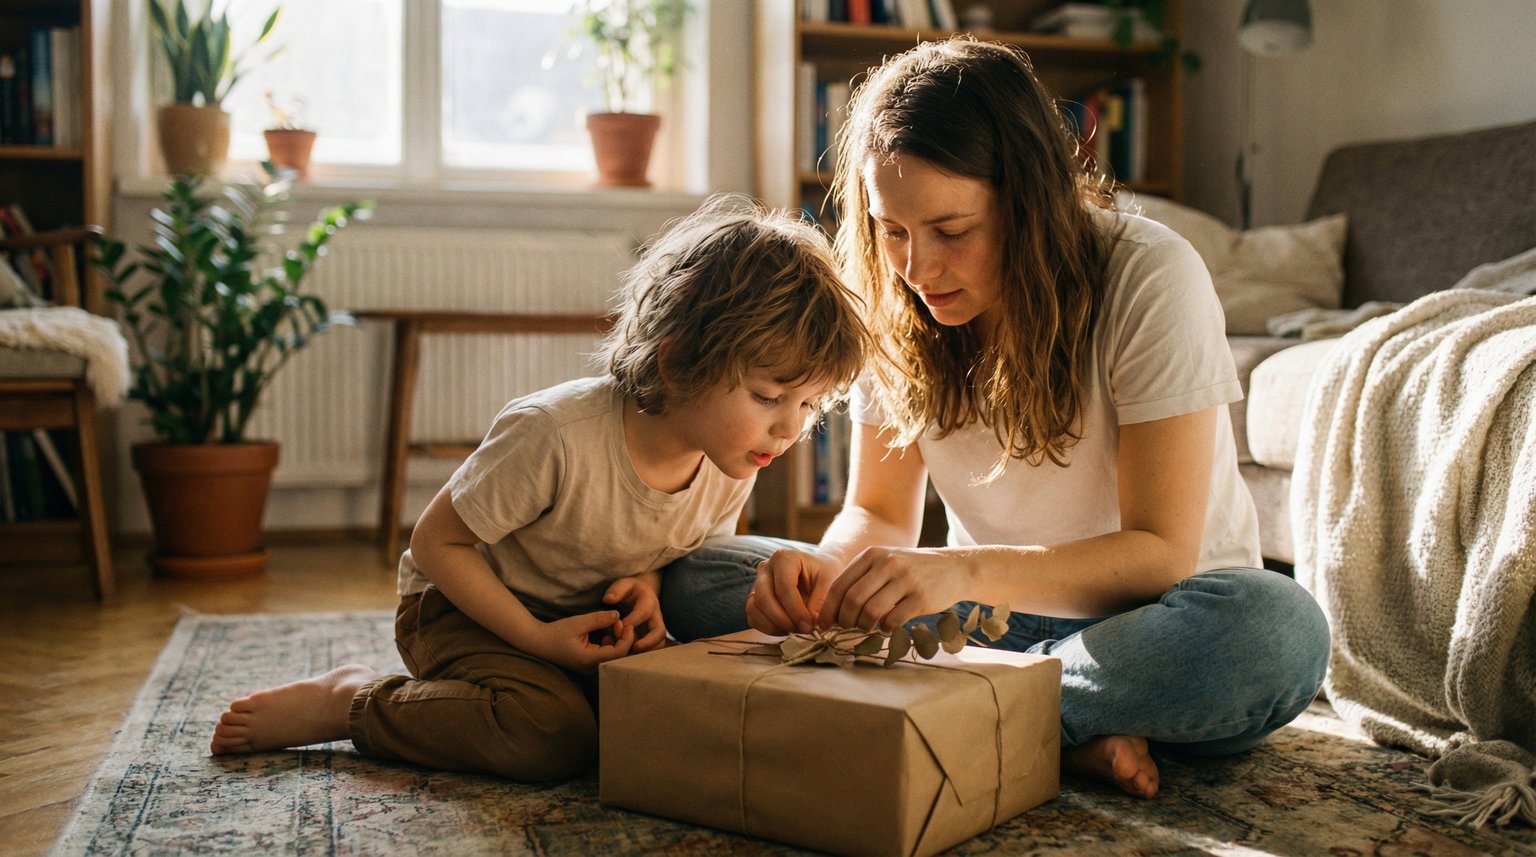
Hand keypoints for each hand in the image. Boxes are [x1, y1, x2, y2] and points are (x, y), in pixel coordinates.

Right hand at [532, 609, 634, 672]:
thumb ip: (598, 619)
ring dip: (617, 640)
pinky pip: (606, 655)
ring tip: (614, 624)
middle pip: (618, 657)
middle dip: (623, 639)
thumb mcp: (577, 623)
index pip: (617, 653)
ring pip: (613, 656)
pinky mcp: (589, 663)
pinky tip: (606, 632)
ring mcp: (590, 667)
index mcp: (588, 660)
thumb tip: (617, 615)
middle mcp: (591, 667)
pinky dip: (610, 643)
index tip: (626, 623)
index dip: (626, 638)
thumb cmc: (555, 632)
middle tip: (620, 622)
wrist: (538, 642)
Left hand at [603, 576, 666, 652]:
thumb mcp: (623, 584)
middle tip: (634, 647)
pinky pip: (652, 649)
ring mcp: (655, 628)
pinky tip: (628, 656)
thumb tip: (608, 600)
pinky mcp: (652, 637)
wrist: (640, 594)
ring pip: (658, 644)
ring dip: (646, 651)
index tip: (619, 626)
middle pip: (660, 632)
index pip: (643, 613)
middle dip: (649, 642)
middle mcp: (656, 616)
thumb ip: (616, 590)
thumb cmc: (629, 590)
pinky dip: (643, 654)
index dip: (632, 621)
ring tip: (630, 655)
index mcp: (648, 601)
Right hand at [747, 548, 842, 634]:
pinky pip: (753, 617)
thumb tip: (810, 623)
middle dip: (783, 620)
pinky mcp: (754, 599)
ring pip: (754, 609)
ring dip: (775, 625)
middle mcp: (765, 568)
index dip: (796, 611)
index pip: (784, 587)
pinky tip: (787, 629)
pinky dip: (768, 628)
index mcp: (784, 558)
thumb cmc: (824, 575)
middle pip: (764, 598)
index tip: (810, 626)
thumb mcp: (830, 583)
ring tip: (797, 629)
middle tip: (803, 630)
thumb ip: (821, 602)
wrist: (818, 574)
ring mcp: (757, 583)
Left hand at [820, 546, 974, 631]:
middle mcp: (887, 564)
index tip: (824, 625)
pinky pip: (892, 620)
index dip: (828, 609)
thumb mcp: (885, 563)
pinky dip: (884, 629)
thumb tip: (833, 610)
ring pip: (871, 611)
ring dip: (864, 626)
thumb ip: (861, 580)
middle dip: (844, 621)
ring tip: (866, 629)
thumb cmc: (912, 570)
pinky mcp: (920, 597)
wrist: (954, 568)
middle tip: (845, 630)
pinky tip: (886, 627)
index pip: (839, 585)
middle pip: (852, 600)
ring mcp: (905, 580)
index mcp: (872, 555)